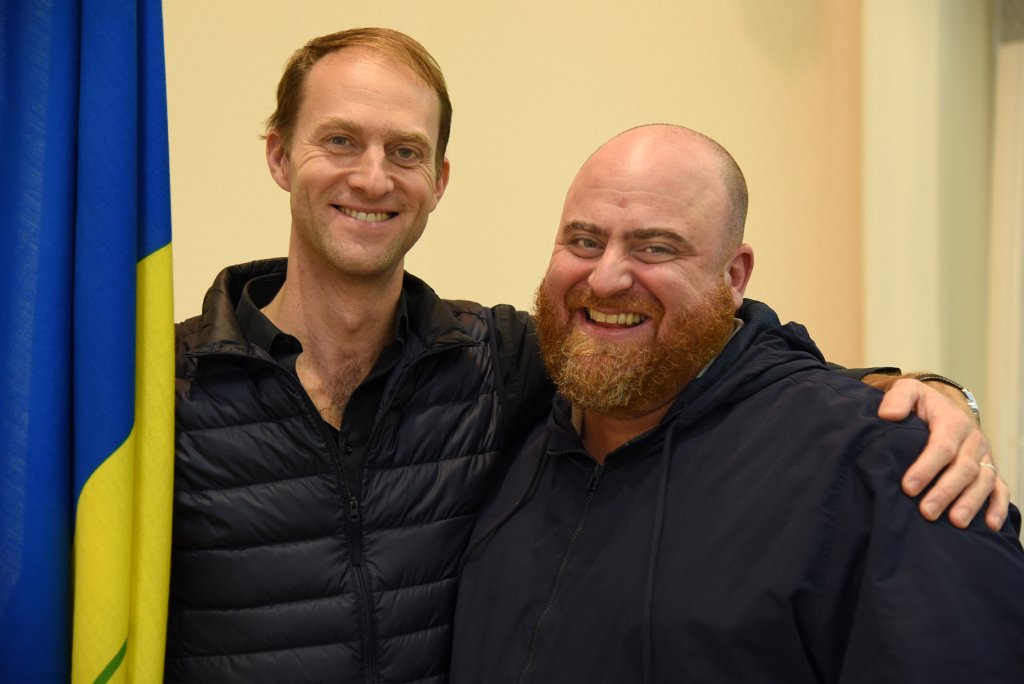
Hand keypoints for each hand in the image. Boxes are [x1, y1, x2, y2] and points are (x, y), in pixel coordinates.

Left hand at [876, 377, 1007, 530]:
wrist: (943, 407)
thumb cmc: (921, 404)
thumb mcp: (908, 391)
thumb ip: (898, 398)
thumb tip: (889, 415)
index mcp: (953, 421)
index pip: (942, 447)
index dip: (926, 468)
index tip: (908, 487)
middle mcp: (973, 440)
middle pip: (964, 468)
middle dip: (945, 491)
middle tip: (926, 512)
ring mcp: (984, 457)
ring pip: (983, 481)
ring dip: (971, 503)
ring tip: (955, 522)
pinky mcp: (990, 470)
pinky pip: (1000, 489)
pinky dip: (998, 507)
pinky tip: (989, 525)